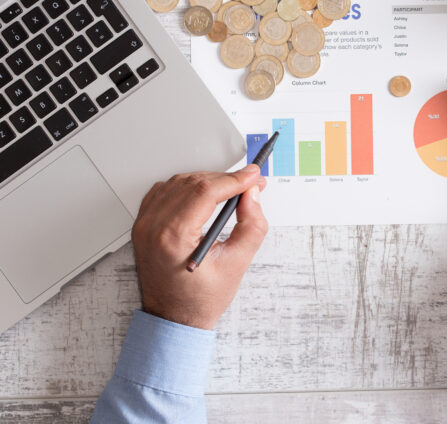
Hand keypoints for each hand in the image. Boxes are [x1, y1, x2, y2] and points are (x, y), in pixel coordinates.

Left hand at [131, 166, 267, 329]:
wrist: (173, 320)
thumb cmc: (199, 300)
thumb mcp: (237, 264)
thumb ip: (251, 225)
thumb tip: (252, 195)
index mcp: (172, 237)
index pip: (205, 191)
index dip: (235, 179)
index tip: (254, 176)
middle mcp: (152, 227)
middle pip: (193, 183)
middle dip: (225, 179)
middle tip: (250, 184)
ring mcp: (144, 225)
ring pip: (178, 182)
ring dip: (206, 181)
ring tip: (231, 189)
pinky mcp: (143, 225)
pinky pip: (163, 191)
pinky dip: (185, 187)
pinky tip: (202, 194)